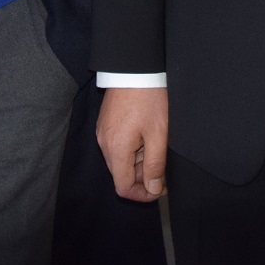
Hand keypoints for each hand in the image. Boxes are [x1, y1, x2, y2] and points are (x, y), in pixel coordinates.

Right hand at [98, 87, 167, 201]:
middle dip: (143, 177)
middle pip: (121, 175)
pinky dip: (132, 150)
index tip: (159, 190)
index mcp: (116, 150)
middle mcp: (104, 144)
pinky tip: (145, 136)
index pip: (123, 187)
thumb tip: (153, 189)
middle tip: (162, 166)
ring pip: (119, 161)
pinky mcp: (105, 125)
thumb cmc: (148, 99)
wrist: (133, 69)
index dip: (142, 195)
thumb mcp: (158, 134)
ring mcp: (103, 134)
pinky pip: (117, 147)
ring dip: (138, 162)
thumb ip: (155, 165)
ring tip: (155, 145)